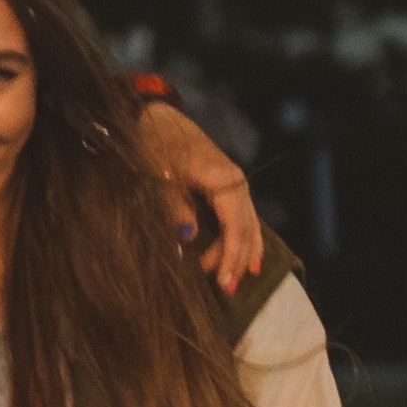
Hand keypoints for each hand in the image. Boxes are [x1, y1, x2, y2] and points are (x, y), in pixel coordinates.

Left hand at [126, 97, 267, 286]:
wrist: (158, 116)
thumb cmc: (156, 142)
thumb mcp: (158, 174)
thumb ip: (173, 205)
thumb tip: (187, 236)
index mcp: (223, 179)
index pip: (235, 226)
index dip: (230, 256)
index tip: (222, 281)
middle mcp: (235, 182)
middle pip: (245, 229)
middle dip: (236, 260)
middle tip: (223, 289)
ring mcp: (234, 183)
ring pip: (248, 225)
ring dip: (241, 254)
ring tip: (231, 282)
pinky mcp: (227, 186)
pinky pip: (243, 217)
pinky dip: (246, 239)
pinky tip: (250, 262)